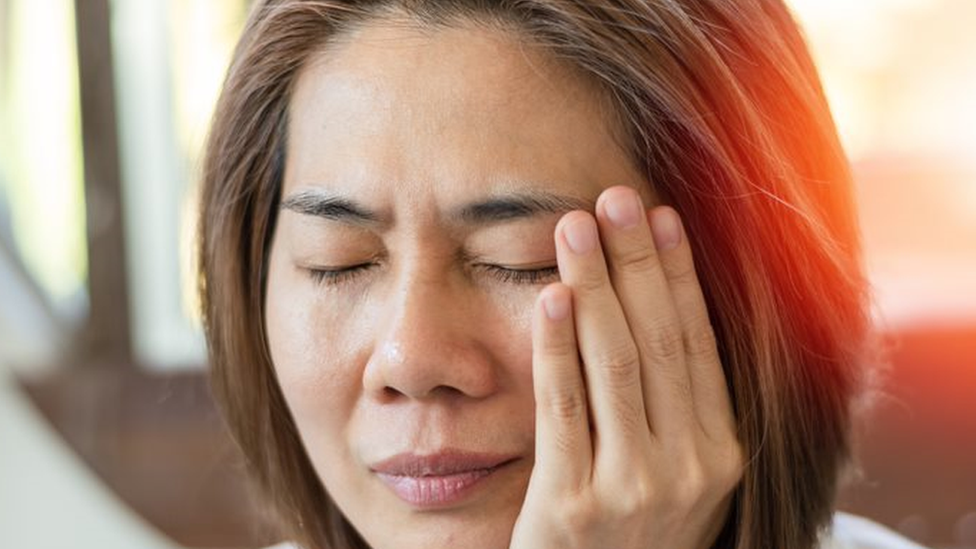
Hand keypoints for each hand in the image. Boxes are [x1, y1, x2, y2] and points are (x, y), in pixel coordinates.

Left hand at [510, 186, 743, 548]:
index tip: (661, 215)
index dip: (678, 274)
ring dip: (596, 285)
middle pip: (658, 341)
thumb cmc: (631, 530)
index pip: (697, 343)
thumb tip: (657, 304)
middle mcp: (688, 467)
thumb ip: (674, 406)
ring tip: (575, 226)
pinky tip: (551, 296)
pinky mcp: (573, 504)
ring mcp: (632, 487)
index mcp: (721, 452)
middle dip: (636, 262)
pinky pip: (563, 407)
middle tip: (615, 197)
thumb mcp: (675, 474)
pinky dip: (556, 347)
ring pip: (615, 363)